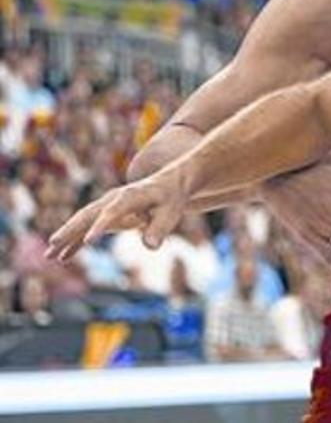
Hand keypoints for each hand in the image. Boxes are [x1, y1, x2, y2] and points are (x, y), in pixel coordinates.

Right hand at [46, 174, 186, 260]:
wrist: (170, 183)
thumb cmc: (171, 197)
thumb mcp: (172, 211)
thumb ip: (160, 227)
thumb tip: (150, 246)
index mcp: (130, 196)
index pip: (113, 212)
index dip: (100, 227)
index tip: (88, 242)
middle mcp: (114, 198)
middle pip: (88, 215)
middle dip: (70, 230)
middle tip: (53, 245)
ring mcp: (107, 205)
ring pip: (82, 221)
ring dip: (66, 237)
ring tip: (49, 256)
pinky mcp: (107, 214)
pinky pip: (87, 228)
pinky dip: (76, 241)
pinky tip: (64, 257)